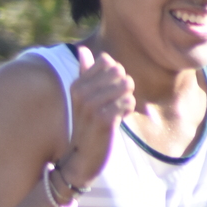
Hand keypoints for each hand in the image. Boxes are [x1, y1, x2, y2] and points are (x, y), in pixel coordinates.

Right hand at [62, 44, 134, 187]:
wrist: (82, 156)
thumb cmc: (87, 125)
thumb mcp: (83, 97)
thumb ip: (84, 72)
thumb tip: (83, 49)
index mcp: (77, 85)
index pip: (107, 61)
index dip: (115, 75)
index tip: (108, 92)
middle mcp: (81, 93)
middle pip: (120, 72)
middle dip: (124, 87)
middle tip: (114, 103)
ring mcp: (91, 106)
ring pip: (127, 85)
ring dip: (127, 100)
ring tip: (116, 112)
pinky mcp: (103, 118)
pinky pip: (129, 101)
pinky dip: (128, 111)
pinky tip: (118, 120)